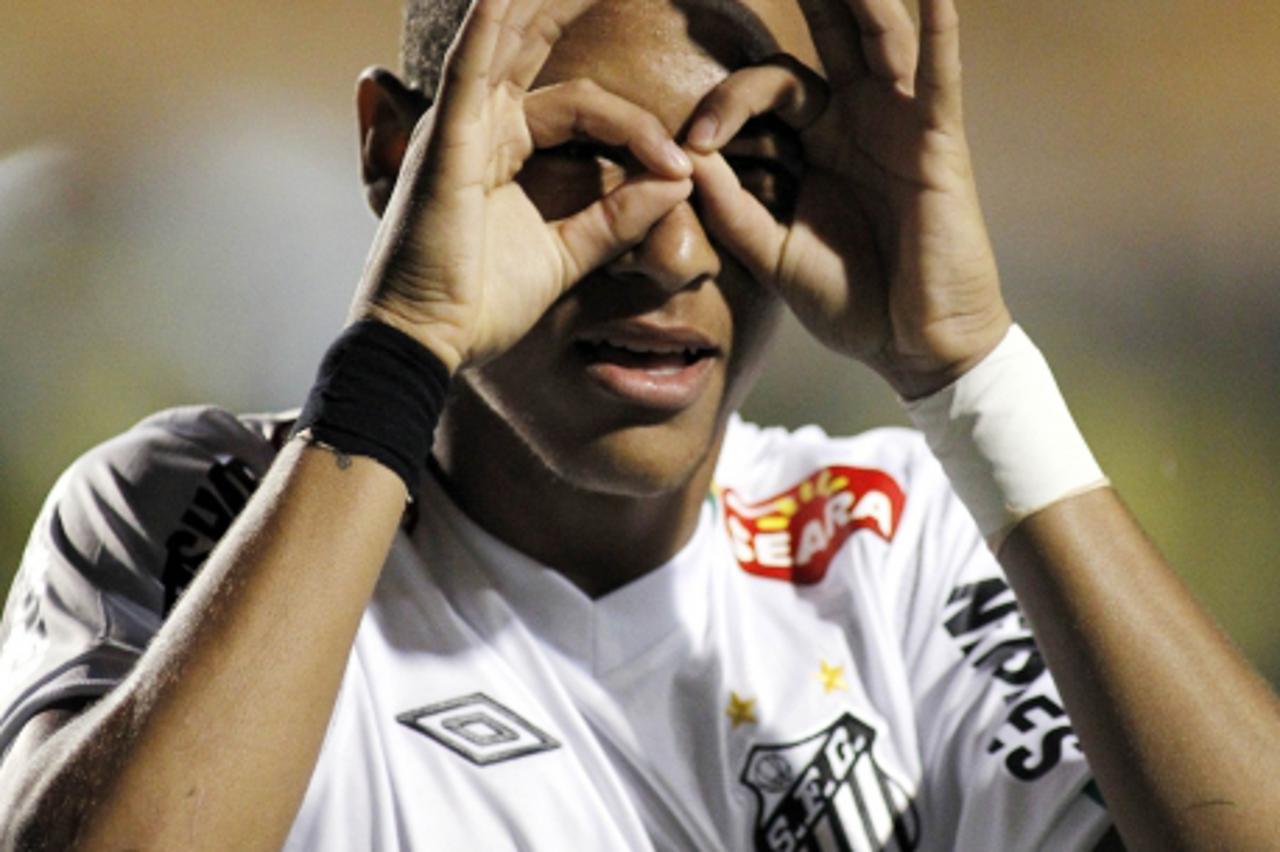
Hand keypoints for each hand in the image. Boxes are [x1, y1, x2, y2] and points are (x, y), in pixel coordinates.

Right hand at [354, 0, 693, 372]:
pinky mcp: (447, 141)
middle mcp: (482, 125)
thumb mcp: (569, 254)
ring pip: (507, 38)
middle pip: (537, 46)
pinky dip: (489, 24)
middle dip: (574, 4)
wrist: (433, 341)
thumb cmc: (485, 302)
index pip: (586, 108)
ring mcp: (461, 127)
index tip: (683, 168)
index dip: (638, 128)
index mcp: (507, 147)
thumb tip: (679, 181)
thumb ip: (619, 217)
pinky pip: (470, 67)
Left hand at [685, 0, 1009, 398]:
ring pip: (877, 37)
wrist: (912, 345)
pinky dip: (935, 29)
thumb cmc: (850, 299)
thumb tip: (685, 155)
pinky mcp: (939, 141)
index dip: (727, 102)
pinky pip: (938, 74)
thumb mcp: (773, 251)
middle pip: (827, 32)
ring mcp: (901, 122)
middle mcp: (859, 117)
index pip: (768, 86)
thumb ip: (733, 205)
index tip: (695, 144)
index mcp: (818, 140)